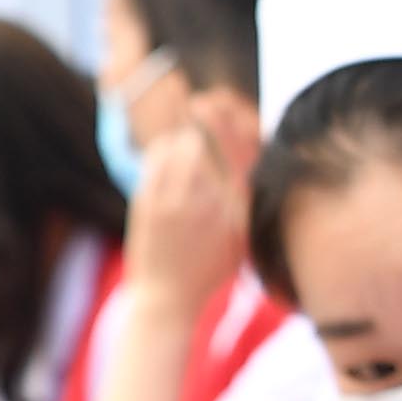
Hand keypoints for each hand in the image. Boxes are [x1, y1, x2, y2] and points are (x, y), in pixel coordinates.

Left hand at [118, 93, 247, 314]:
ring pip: (176, 147)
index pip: (239, 152)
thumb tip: (252, 150)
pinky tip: (167, 153)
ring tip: (184, 142)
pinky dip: (162, 150)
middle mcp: (209, 202)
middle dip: (201, 121)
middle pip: (201, 144)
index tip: (219, 101)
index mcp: (238, 209)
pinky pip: (156, 159)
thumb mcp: (240, 235)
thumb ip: (246, 196)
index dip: (227, 122)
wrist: (167, 298)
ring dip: (179, 139)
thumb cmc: (209, 268)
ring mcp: (176, 201)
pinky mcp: (149, 203)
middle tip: (201, 106)